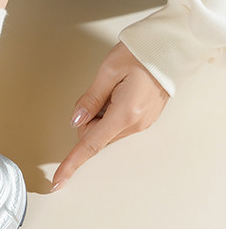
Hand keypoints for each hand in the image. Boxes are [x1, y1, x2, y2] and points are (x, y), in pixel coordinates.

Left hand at [52, 42, 168, 190]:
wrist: (169, 49)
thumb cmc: (140, 54)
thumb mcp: (108, 71)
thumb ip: (90, 99)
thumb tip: (77, 120)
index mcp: (125, 113)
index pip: (91, 144)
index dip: (72, 163)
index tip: (59, 179)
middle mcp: (135, 123)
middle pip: (95, 135)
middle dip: (87, 119)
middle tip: (97, 92)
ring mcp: (142, 123)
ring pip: (104, 129)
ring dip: (99, 113)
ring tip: (113, 88)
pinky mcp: (144, 119)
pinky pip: (116, 123)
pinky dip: (109, 111)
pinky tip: (119, 92)